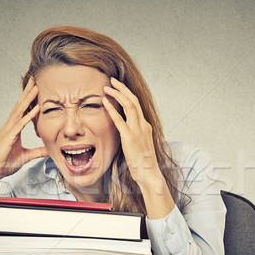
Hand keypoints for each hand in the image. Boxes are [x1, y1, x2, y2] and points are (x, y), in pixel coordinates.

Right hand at [0, 78, 47, 213]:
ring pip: (19, 111)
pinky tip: (36, 108)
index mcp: (13, 129)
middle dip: (28, 92)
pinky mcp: (8, 137)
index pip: (22, 110)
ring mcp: (8, 130)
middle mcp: (9, 126)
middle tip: (34, 79)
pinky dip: (28, 116)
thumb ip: (37, 152)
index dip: (28, 98)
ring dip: (28, 99)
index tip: (35, 87)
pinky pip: (20, 124)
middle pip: (20, 105)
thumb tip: (49, 150)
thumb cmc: (4, 164)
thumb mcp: (26, 156)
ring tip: (36, 87)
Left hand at [102, 78, 174, 218]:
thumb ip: (133, 135)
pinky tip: (104, 102)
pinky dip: (112, 109)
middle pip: (134, 100)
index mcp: (145, 126)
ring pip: (129, 105)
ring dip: (117, 94)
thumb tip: (124, 132)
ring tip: (107, 88)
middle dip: (122, 88)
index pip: (137, 105)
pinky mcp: (130, 138)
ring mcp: (137, 131)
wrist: (149, 174)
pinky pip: (120, 120)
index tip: (118, 87)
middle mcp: (143, 125)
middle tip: (112, 81)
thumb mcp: (139, 145)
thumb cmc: (142, 163)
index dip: (127, 94)